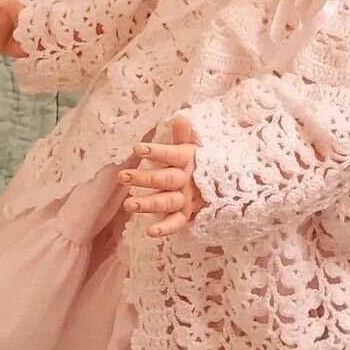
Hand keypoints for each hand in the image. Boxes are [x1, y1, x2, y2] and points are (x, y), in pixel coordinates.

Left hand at [120, 115, 206, 238]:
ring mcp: (186, 199)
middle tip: (123, 177)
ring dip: (149, 204)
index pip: (172, 155)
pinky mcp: (185, 215)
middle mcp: (187, 180)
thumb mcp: (192, 147)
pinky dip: (166, 228)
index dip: (157, 152)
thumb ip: (183, 135)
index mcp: (188, 160)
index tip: (138, 148)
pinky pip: (177, 222)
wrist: (226, 185)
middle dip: (145, 179)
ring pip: (168, 201)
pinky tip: (150, 232)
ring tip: (128, 205)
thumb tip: (180, 117)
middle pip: (166, 179)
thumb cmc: (199, 163)